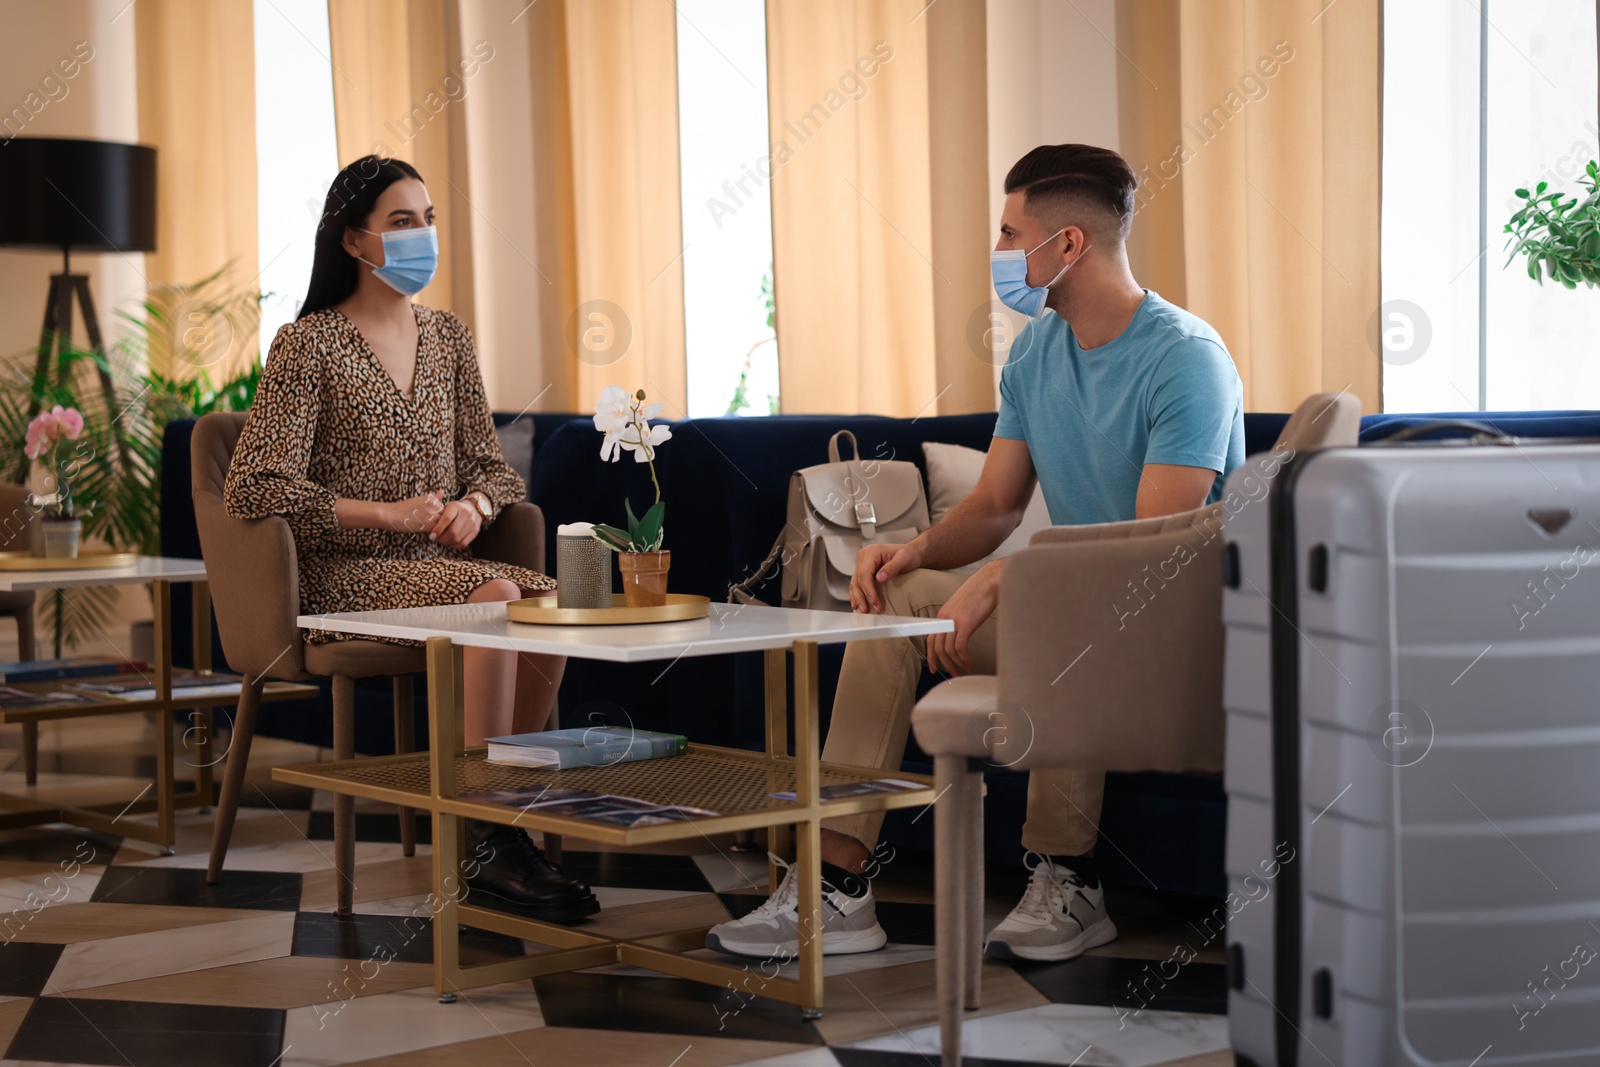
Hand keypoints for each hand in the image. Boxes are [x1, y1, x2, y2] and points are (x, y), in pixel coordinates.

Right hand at [384, 491, 444, 534]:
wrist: (390, 514)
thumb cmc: (403, 508)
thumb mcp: (419, 499)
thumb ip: (433, 498)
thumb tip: (443, 492)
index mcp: (431, 498)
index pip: (443, 509)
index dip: (438, 516)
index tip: (431, 519)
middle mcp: (432, 504)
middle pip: (444, 516)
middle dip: (440, 522)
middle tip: (430, 527)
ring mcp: (430, 514)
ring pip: (441, 523)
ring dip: (438, 528)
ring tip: (429, 530)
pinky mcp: (427, 524)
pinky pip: (436, 530)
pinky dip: (434, 532)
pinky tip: (427, 533)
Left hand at [431, 498, 482, 548]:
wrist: (474, 508)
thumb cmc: (455, 509)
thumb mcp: (447, 507)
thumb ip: (438, 514)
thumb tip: (427, 526)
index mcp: (456, 506)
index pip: (447, 519)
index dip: (438, 529)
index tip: (431, 536)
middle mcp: (466, 514)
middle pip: (453, 531)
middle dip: (442, 538)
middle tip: (437, 539)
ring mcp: (472, 523)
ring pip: (457, 539)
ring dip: (448, 542)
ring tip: (443, 540)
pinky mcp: (475, 531)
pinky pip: (463, 543)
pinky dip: (455, 545)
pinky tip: (451, 542)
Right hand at [849, 542, 922, 613]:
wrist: (910, 553)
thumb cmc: (907, 554)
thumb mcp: (904, 559)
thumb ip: (892, 567)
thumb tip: (879, 578)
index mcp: (871, 552)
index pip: (865, 574)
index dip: (868, 590)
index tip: (874, 602)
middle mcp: (864, 557)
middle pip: (857, 580)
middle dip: (862, 597)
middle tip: (867, 610)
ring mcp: (862, 564)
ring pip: (855, 583)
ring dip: (858, 598)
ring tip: (863, 610)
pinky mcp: (864, 571)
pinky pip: (857, 583)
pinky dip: (857, 594)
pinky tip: (858, 604)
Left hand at [925, 561, 1001, 676]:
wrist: (991, 580)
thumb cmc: (982, 591)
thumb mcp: (964, 606)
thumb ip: (958, 619)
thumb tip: (961, 633)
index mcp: (943, 614)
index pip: (931, 638)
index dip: (931, 655)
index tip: (933, 667)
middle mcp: (945, 618)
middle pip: (938, 647)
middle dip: (943, 664)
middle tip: (952, 674)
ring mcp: (953, 621)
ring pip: (948, 650)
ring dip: (956, 663)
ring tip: (964, 670)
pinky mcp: (965, 624)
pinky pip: (960, 648)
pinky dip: (964, 659)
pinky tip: (970, 663)